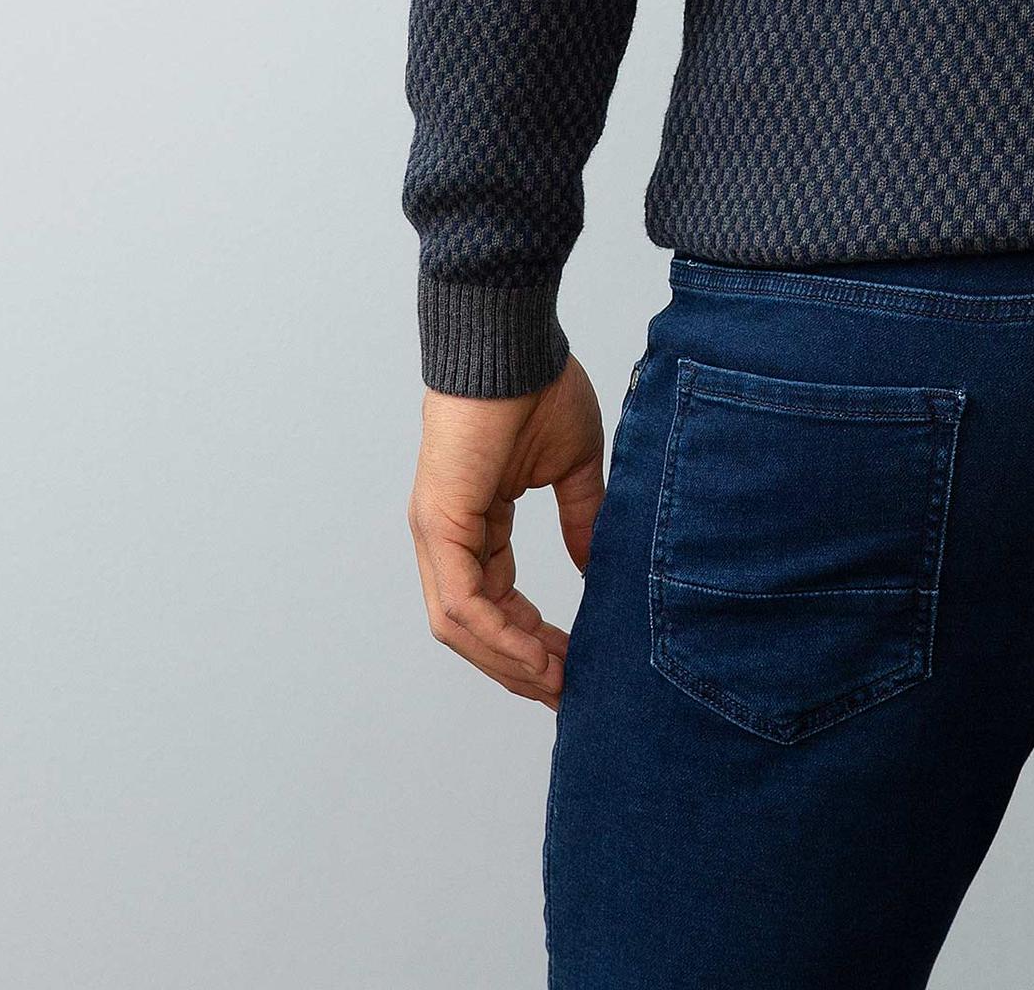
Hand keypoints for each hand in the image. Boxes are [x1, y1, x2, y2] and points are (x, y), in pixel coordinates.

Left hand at [408, 355, 604, 705]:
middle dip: (521, 666)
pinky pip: (463, 602)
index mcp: (475, 522)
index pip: (497, 602)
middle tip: (569, 693)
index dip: (533, 640)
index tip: (575, 666)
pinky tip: (538, 655)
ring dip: (511, 662)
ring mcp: (437, 533)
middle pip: (474, 627)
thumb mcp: (571, 465)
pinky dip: (500, 635)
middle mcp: (448, 537)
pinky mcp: (438, 523)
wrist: (510, 339)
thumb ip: (580, 516)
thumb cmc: (537, 385)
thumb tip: (596, 566)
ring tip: (559, 683)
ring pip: (462, 626)